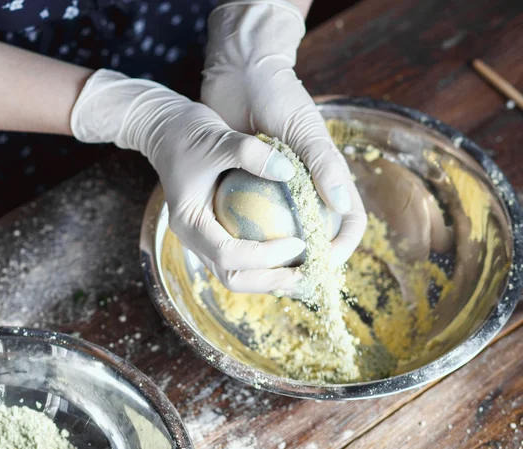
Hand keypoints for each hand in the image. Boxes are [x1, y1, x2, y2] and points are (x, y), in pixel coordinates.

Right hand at [71, 69, 305, 292]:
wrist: (165, 130)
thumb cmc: (188, 133)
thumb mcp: (219, 137)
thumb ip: (252, 153)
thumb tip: (290, 172)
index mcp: (189, 222)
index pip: (228, 254)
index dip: (265, 256)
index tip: (298, 243)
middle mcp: (194, 238)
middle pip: (232, 276)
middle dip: (270, 281)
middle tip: (307, 274)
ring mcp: (203, 239)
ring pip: (236, 274)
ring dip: (270, 278)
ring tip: (305, 271)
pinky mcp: (214, 233)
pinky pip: (240, 259)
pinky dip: (265, 263)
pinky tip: (293, 253)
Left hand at [202, 0, 366, 264]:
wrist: (241, 74)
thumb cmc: (278, 95)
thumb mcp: (303, 128)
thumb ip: (324, 163)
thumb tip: (342, 208)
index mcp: (327, 176)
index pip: (348, 221)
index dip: (342, 247)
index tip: (324, 264)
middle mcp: (305, 188)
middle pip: (316, 235)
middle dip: (309, 261)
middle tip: (290, 279)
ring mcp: (277, 189)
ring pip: (282, 233)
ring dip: (276, 255)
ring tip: (261, 271)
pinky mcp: (249, 185)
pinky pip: (251, 218)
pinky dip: (248, 235)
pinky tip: (234, 248)